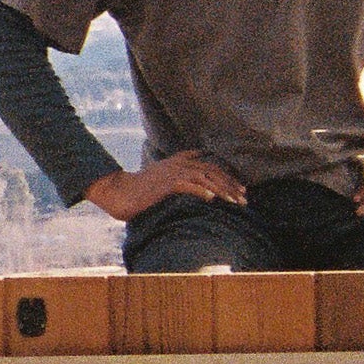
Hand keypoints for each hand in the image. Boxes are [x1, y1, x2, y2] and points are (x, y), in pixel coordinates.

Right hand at [82, 151, 247, 221]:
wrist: (119, 192)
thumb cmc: (139, 190)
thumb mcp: (160, 178)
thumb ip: (177, 177)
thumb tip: (196, 188)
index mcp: (178, 162)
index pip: (209, 165)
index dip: (226, 175)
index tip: (240, 187)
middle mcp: (178, 164)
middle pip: (212, 171)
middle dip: (231, 184)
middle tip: (244, 198)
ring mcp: (173, 173)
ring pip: (206, 178)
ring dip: (223, 190)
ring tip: (235, 201)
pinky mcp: (167, 184)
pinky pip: (190, 185)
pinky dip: (203, 190)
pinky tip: (212, 198)